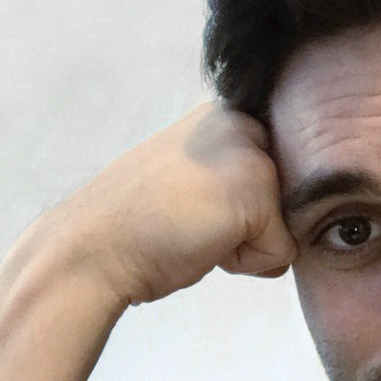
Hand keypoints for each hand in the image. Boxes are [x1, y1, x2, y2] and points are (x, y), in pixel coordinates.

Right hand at [47, 102, 296, 305]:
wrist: (94, 249)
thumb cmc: (138, 224)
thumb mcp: (193, 178)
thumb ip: (234, 175)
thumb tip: (285, 203)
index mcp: (225, 114)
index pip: (275, 178)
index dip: (236, 210)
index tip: (188, 205)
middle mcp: (242, 123)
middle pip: (286, 201)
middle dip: (248, 226)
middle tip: (190, 219)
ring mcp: (253, 155)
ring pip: (285, 227)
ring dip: (244, 245)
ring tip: (193, 228)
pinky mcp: (258, 194)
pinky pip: (281, 254)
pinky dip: (245, 265)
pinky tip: (201, 243)